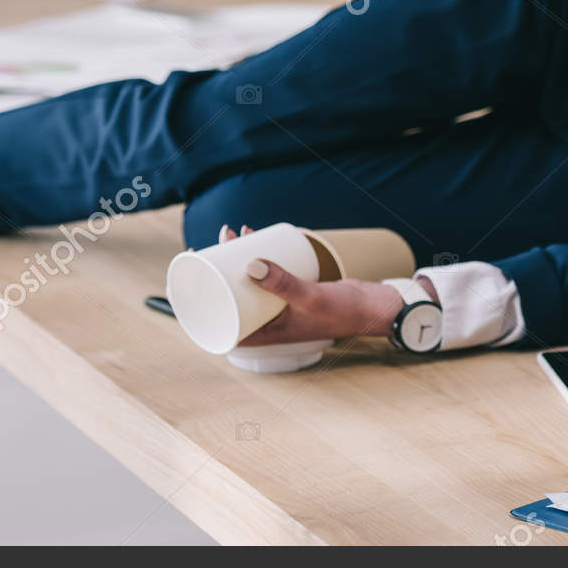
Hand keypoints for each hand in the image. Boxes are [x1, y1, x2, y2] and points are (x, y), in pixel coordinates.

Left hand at [214, 225, 405, 345]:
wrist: (377, 308)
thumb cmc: (345, 312)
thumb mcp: (310, 298)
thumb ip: (283, 283)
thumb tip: (249, 263)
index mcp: (264, 335)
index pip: (219, 323)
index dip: (198, 300)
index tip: (190, 273)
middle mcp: (267, 322)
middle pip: (230, 296)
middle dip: (217, 269)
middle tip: (212, 243)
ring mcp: (279, 307)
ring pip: (247, 282)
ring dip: (236, 258)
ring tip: (232, 232)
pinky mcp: (292, 291)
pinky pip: (266, 273)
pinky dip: (258, 256)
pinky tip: (254, 236)